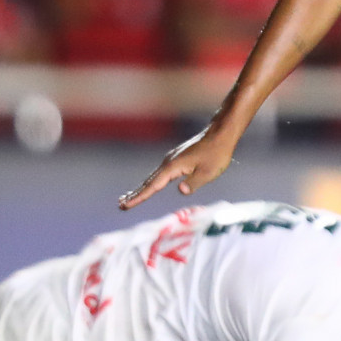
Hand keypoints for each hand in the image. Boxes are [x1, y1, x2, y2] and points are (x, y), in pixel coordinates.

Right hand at [120, 123, 238, 209]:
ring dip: (141, 188)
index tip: (125, 205)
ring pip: (153, 177)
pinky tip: (151, 186)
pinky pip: (160, 174)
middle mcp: (168, 163)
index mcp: (173, 167)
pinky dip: (151, 182)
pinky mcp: (176, 159)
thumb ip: (194, 182)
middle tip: (121, 205)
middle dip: (135, 194)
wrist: (220, 134)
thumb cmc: (216, 154)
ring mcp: (172, 160)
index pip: (153, 186)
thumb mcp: (208, 172)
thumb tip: (181, 190)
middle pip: (149, 182)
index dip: (139, 197)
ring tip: (129, 198)